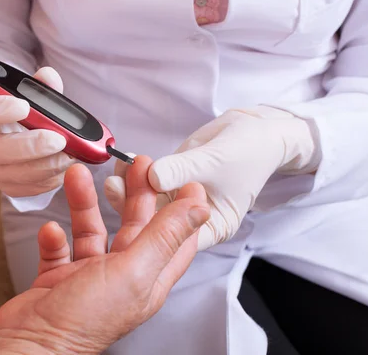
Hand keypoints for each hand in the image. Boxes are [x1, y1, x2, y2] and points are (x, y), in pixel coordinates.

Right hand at [0, 67, 74, 196]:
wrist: (14, 131)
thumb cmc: (21, 108)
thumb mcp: (27, 92)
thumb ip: (39, 85)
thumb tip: (48, 78)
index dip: (0, 109)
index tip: (24, 106)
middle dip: (30, 147)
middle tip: (59, 139)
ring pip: (15, 174)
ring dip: (46, 165)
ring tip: (70, 154)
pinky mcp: (9, 186)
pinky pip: (29, 188)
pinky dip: (50, 178)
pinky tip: (65, 166)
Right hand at [0, 156, 209, 354]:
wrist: (26, 344)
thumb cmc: (80, 321)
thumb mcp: (131, 271)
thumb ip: (163, 237)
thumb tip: (197, 209)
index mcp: (147, 281)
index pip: (176, 239)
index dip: (183, 209)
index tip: (184, 178)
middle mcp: (120, 279)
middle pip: (134, 227)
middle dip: (135, 194)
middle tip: (134, 164)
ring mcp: (87, 278)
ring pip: (92, 231)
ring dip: (84, 204)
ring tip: (76, 176)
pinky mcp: (58, 279)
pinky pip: (59, 249)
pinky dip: (55, 236)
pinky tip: (51, 230)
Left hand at [105, 106, 318, 250]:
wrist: (252, 131)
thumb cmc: (248, 150)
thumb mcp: (215, 161)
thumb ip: (182, 170)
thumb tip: (152, 177)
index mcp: (212, 227)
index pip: (179, 238)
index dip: (154, 229)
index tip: (132, 213)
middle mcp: (191, 220)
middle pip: (158, 221)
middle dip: (133, 205)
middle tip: (115, 187)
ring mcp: (177, 201)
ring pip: (147, 201)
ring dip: (129, 187)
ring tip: (115, 173)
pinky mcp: (167, 183)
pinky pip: (147, 182)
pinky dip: (134, 173)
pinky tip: (122, 163)